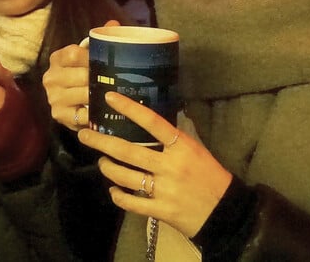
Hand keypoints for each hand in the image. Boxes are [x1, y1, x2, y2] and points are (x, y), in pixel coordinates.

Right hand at [43, 19, 119, 131]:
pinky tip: (102, 110)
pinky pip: (82, 115)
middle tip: (117, 81)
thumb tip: (113, 24)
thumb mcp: (88, 57)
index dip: (92, 58)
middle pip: (80, 75)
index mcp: (57, 58)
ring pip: (83, 94)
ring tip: (113, 95)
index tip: (107, 62)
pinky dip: (95, 114)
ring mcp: (53, 97)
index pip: (73, 54)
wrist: (71, 105)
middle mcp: (50, 77)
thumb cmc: (82, 75)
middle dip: (100, 79)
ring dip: (100, 96)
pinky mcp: (59, 115)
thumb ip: (99, 41)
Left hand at [77, 92, 231, 238]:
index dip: (129, 108)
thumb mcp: (196, 150)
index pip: (152, 122)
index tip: (109, 97)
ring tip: (102, 162)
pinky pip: (132, 202)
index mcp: (182, 147)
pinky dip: (118, 196)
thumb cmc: (210, 176)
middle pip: (128, 150)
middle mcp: (171, 166)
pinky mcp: (161, 210)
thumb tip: (149, 120)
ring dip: (108, 168)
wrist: (225, 212)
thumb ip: (173, 138)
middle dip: (101, 142)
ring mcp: (164, 189)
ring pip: (125, 176)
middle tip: (84, 134)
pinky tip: (113, 190)